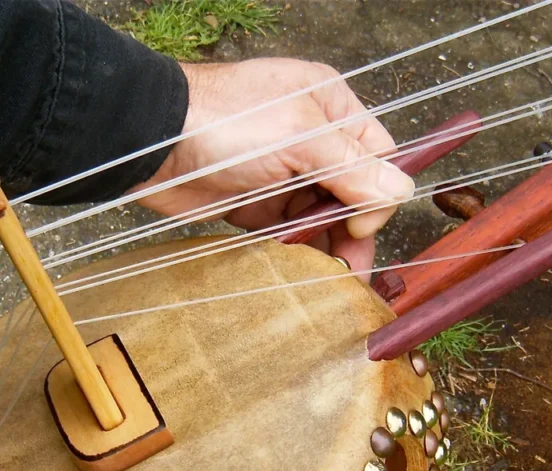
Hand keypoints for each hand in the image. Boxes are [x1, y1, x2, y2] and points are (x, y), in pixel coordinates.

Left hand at [135, 58, 414, 270]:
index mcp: (330, 107)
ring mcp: (284, 171)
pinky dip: (298, 253)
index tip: (358, 227)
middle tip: (351, 274)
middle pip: (353, 192)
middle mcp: (312, 138)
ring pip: (322, 216)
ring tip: (330, 282)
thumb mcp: (299, 139)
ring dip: (327, 248)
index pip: (378, 156)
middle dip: (354, 231)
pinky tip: (303, 276)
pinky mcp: (257, 203)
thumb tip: (401, 193)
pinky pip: (290, 232)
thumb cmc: (224, 123)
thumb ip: (353, 168)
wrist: (151, 143)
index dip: (376, 195)